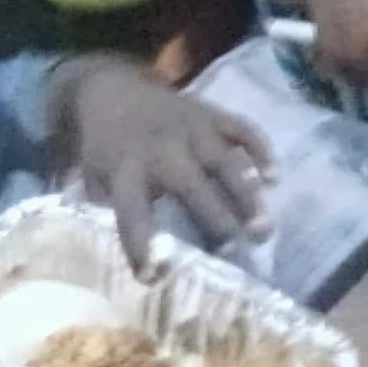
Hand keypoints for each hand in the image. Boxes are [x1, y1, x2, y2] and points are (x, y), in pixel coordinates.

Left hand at [55, 57, 274, 276]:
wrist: (113, 90)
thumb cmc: (106, 147)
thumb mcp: (93, 179)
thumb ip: (111, 212)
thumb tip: (136, 249)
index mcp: (125, 169)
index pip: (132, 212)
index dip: (141, 245)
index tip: (154, 276)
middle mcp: (162, 149)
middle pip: (193, 187)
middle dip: (216, 220)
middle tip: (238, 252)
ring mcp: (192, 128)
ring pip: (225, 161)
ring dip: (246, 195)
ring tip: (263, 228)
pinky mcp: (212, 113)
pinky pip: (242, 129)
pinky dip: (260, 150)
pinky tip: (273, 177)